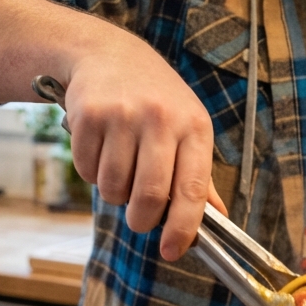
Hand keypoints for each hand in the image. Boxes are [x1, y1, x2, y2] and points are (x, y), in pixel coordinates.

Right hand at [63, 34, 224, 261]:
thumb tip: (218, 220)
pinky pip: (87, 170)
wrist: (108, 54)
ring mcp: (123, 116)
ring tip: (120, 169)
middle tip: (138, 219)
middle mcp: (161, 119)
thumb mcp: (188, 127)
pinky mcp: (88, 115)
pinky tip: (101, 148)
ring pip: (113, 188)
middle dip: (141, 220)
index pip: (192, 189)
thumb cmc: (156, 100)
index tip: (172, 251)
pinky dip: (92, 172)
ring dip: (113, 194)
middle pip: (149, 196)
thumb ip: (200, 176)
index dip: (183, 227)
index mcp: (194, 127)